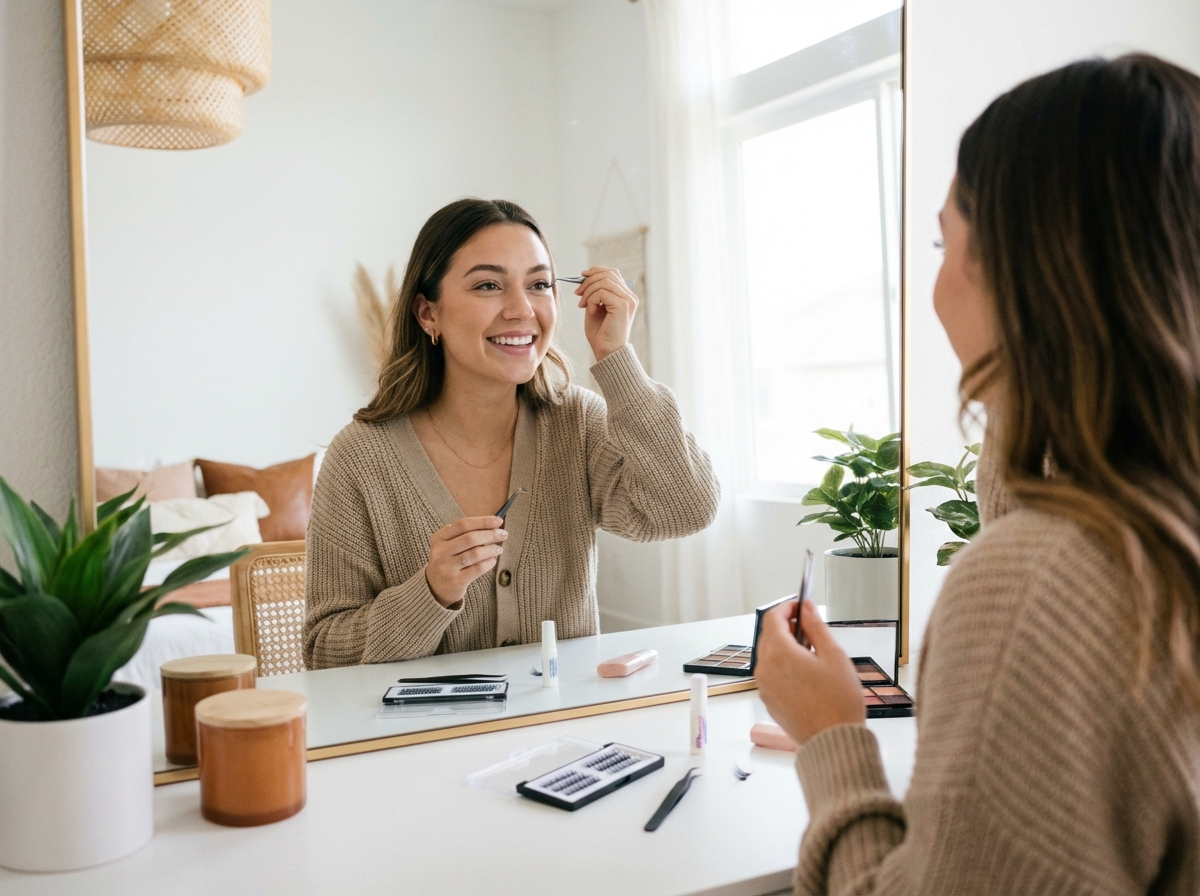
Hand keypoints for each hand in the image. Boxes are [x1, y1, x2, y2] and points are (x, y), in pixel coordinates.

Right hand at [424, 516, 507, 607]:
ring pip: (475, 553)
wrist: (435, 587)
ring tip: (498, 549)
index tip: (498, 520)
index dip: (483, 521)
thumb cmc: (448, 560)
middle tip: (503, 534)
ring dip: (491, 549)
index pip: (463, 525)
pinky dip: (489, 562)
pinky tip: (493, 560)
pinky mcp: (456, 581)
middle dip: (490, 534)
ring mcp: (447, 567)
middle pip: (470, 538)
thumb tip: (492, 525)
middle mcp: (440, 551)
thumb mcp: (448, 544)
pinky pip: (478, 568)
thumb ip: (465, 534)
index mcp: (439, 538)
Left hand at [576, 266, 638, 361]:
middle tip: (577, 294)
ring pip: (603, 281)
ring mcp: (628, 300)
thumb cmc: (601, 334)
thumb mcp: (595, 307)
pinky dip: (591, 300)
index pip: (612, 273)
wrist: (607, 352)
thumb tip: (585, 276)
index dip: (595, 271)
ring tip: (583, 306)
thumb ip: (595, 292)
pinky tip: (590, 312)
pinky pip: (602, 292)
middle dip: (588, 281)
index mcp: (625, 296)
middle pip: (607, 274)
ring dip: (588, 292)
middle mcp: (629, 297)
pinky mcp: (623, 306)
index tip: (581, 277)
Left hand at [754, 599, 865, 744]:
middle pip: (768, 635)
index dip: (787, 608)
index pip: (773, 618)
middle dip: (786, 627)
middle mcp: (765, 668)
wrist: (832, 741)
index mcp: (779, 653)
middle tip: (810, 629)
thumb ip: (816, 627)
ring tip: (812, 653)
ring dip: (785, 647)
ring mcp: (764, 686)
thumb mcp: (833, 655)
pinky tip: (805, 673)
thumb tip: (806, 608)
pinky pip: (771, 673)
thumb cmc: (838, 702)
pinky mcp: (768, 700)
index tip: (801, 606)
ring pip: (769, 655)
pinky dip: (783, 665)